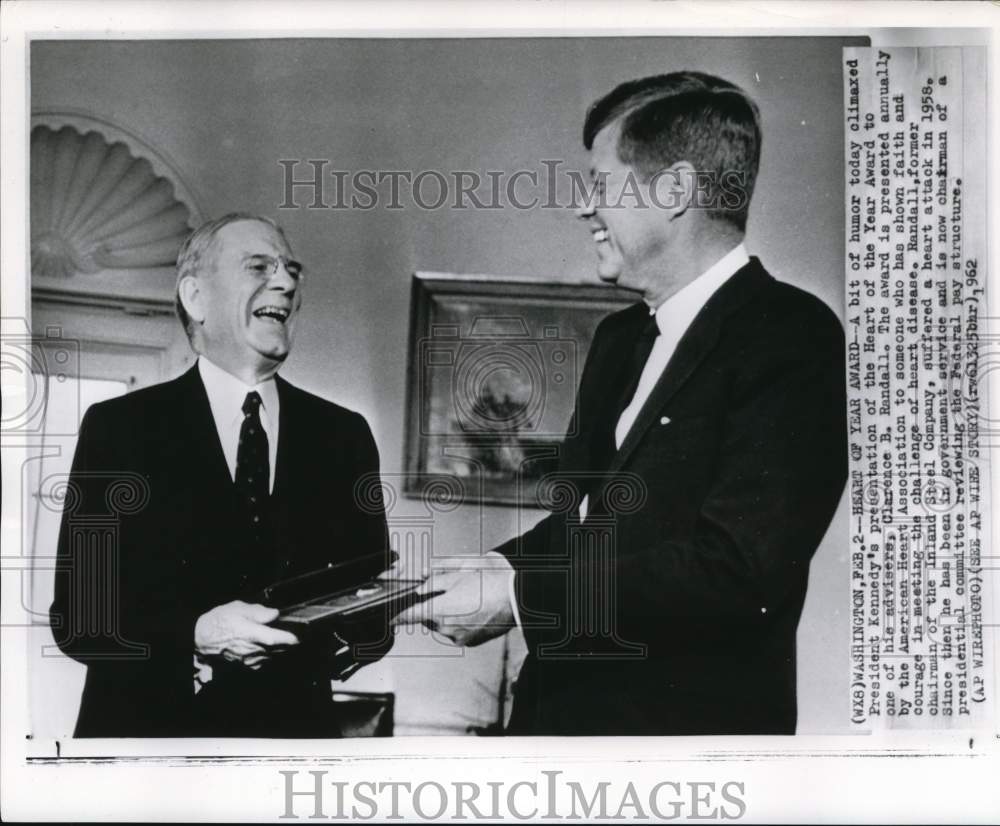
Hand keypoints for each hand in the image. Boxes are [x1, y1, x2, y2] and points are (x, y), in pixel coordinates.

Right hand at [194, 600, 298, 668]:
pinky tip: (264, 649)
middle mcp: (256, 650)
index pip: (282, 639)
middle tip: (292, 636)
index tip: (301, 635)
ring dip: (278, 650)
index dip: (293, 638)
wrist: (199, 639)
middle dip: (288, 644)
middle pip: (280, 650)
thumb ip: (259, 611)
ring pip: (272, 657)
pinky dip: (267, 656)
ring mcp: (250, 659)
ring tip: (278, 641)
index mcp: (256, 634)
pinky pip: (262, 663)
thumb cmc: (218, 621)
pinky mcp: (244, 665)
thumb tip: (275, 614)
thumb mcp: (239, 608)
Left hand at [392, 552, 514, 646]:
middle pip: (428, 620)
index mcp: (439, 610)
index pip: (409, 616)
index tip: (392, 618)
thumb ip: (434, 583)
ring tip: (465, 602)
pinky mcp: (470, 642)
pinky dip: (459, 624)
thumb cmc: (487, 585)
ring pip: (443, 627)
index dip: (398, 616)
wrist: (513, 598)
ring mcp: (458, 637)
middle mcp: (446, 628)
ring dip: (447, 616)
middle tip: (447, 595)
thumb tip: (421, 587)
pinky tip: (472, 611)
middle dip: (432, 608)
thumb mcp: (457, 576)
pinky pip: (456, 633)